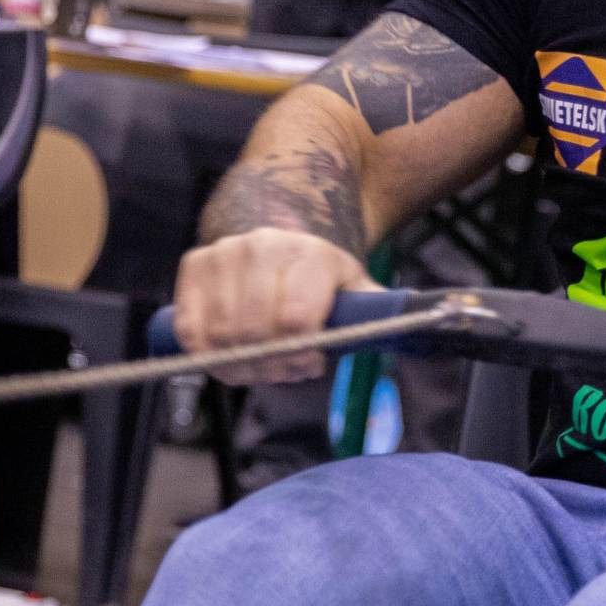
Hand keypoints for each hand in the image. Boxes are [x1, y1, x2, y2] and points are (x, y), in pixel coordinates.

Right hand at [171, 228, 377, 382]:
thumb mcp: (352, 285)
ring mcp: (223, 255)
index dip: (302, 354)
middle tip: (284, 370)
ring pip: (221, 335)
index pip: (296, 319)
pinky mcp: (194, 265)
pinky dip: (207, 354)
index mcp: (308, 255)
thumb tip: (415, 324)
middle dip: (271, 365)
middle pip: (255, 333)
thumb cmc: (318, 274)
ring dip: (241, 366)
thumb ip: (374, 308)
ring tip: (260, 365)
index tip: (312, 363)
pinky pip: (191, 329)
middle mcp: (261, 248)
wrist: (277, 235)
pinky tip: (229, 356)